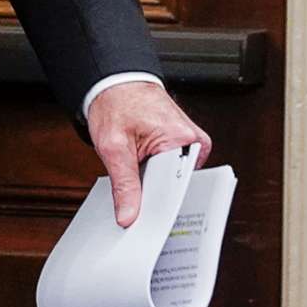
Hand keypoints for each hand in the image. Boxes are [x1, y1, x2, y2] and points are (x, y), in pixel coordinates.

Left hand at [87, 80, 212, 227]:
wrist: (115, 82)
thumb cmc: (116, 104)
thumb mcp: (113, 146)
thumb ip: (124, 184)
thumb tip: (129, 215)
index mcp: (182, 139)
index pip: (176, 188)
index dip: (157, 208)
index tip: (145, 225)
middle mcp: (193, 141)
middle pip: (176, 186)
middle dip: (155, 197)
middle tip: (136, 207)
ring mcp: (191, 142)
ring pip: (174, 180)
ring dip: (155, 185)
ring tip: (138, 177)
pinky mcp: (185, 144)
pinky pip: (173, 170)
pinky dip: (158, 176)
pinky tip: (145, 173)